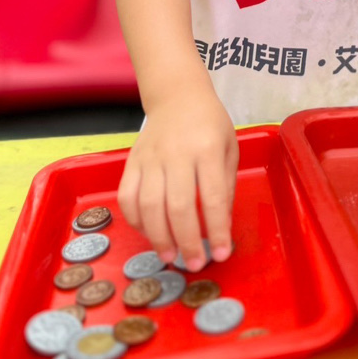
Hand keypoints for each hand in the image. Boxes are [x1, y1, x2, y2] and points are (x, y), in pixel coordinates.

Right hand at [118, 87, 238, 269]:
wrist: (177, 95)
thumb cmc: (209, 124)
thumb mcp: (229, 148)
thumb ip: (225, 186)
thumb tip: (219, 226)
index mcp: (208, 148)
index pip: (212, 196)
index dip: (216, 229)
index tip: (220, 253)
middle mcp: (177, 153)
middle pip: (178, 205)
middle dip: (186, 240)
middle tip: (194, 263)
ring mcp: (151, 157)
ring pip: (149, 204)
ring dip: (159, 237)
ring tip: (170, 256)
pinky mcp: (132, 161)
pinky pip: (127, 196)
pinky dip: (135, 220)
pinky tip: (149, 232)